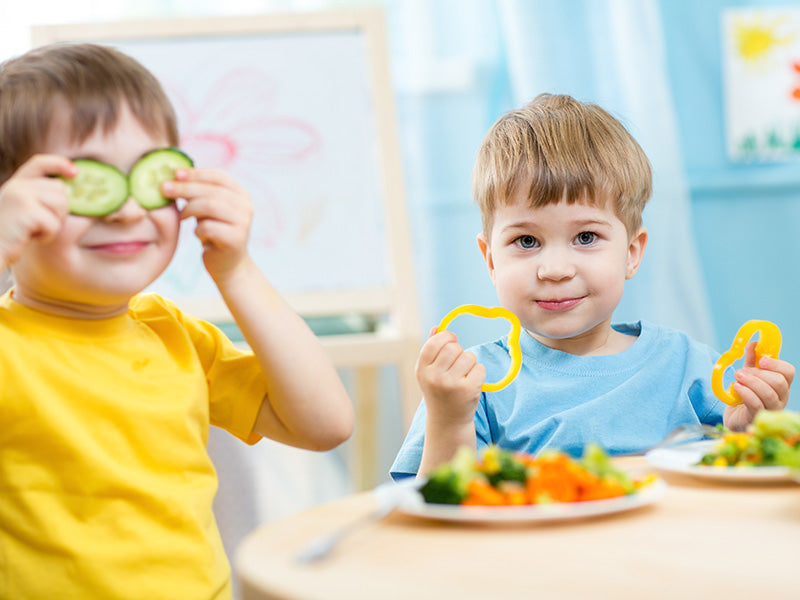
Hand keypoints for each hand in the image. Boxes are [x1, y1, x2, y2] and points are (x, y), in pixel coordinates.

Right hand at [0, 154, 74, 269]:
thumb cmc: (11, 236)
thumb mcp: (23, 211)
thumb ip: (39, 197)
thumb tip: (71, 191)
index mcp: (16, 184)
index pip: (39, 163)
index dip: (59, 164)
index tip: (75, 172)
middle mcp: (17, 185)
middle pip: (60, 189)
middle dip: (59, 210)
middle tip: (39, 224)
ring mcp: (20, 195)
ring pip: (61, 205)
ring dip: (54, 223)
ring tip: (33, 230)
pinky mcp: (25, 210)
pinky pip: (54, 223)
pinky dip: (47, 235)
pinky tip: (29, 237)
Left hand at [163, 167, 252, 280]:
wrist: (228, 264)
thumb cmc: (214, 232)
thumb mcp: (208, 208)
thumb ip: (200, 192)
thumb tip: (175, 174)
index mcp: (241, 194)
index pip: (218, 176)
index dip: (196, 173)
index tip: (175, 173)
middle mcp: (246, 206)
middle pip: (210, 191)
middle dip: (185, 188)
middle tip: (164, 189)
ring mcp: (243, 222)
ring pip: (209, 206)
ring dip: (189, 210)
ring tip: (181, 217)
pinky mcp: (236, 239)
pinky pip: (208, 227)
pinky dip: (198, 230)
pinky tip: (198, 234)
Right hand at [415, 328, 485, 427]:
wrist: (447, 421)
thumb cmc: (439, 392)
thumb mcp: (429, 372)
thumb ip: (431, 350)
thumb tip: (437, 328)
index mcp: (422, 370)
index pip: (433, 343)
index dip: (445, 337)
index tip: (452, 339)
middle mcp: (434, 377)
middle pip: (453, 348)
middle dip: (459, 351)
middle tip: (458, 363)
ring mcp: (451, 384)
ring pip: (469, 356)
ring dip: (470, 362)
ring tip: (464, 375)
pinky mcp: (468, 390)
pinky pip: (479, 368)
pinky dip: (479, 373)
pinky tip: (471, 383)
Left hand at [723, 341, 794, 429]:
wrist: (735, 417)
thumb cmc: (745, 395)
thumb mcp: (748, 374)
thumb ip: (752, 360)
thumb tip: (753, 343)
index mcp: (781, 385)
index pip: (789, 372)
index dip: (776, 364)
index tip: (761, 360)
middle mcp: (780, 397)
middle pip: (779, 382)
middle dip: (759, 374)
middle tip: (741, 371)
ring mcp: (771, 409)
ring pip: (769, 394)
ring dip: (751, 382)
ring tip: (737, 377)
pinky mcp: (758, 417)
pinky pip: (756, 404)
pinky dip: (746, 393)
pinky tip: (737, 388)